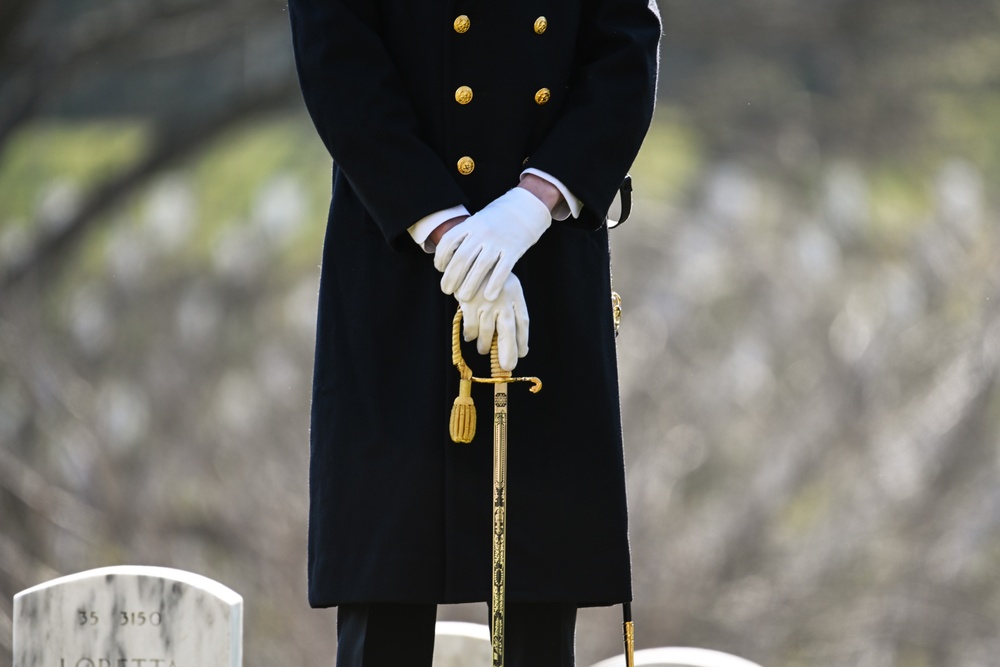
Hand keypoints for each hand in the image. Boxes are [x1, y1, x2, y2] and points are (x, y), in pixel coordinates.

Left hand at [435, 187, 550, 301]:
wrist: (525, 207)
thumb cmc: (498, 219)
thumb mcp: (478, 220)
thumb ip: (464, 235)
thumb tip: (446, 257)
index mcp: (471, 224)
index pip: (449, 241)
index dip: (441, 257)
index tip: (440, 269)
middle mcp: (483, 232)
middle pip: (462, 258)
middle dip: (451, 277)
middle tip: (446, 290)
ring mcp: (499, 241)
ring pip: (480, 266)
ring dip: (469, 285)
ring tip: (463, 297)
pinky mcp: (514, 249)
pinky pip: (502, 270)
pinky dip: (494, 284)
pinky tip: (488, 296)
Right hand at [458, 272, 529, 371]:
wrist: (469, 259)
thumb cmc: (490, 279)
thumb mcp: (507, 289)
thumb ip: (513, 313)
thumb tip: (520, 347)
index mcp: (515, 295)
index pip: (523, 322)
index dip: (522, 341)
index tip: (522, 354)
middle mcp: (502, 299)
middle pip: (507, 331)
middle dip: (508, 352)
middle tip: (507, 367)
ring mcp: (485, 302)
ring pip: (486, 333)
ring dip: (484, 345)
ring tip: (483, 349)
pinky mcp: (469, 304)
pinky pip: (471, 329)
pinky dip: (471, 335)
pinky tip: (471, 336)